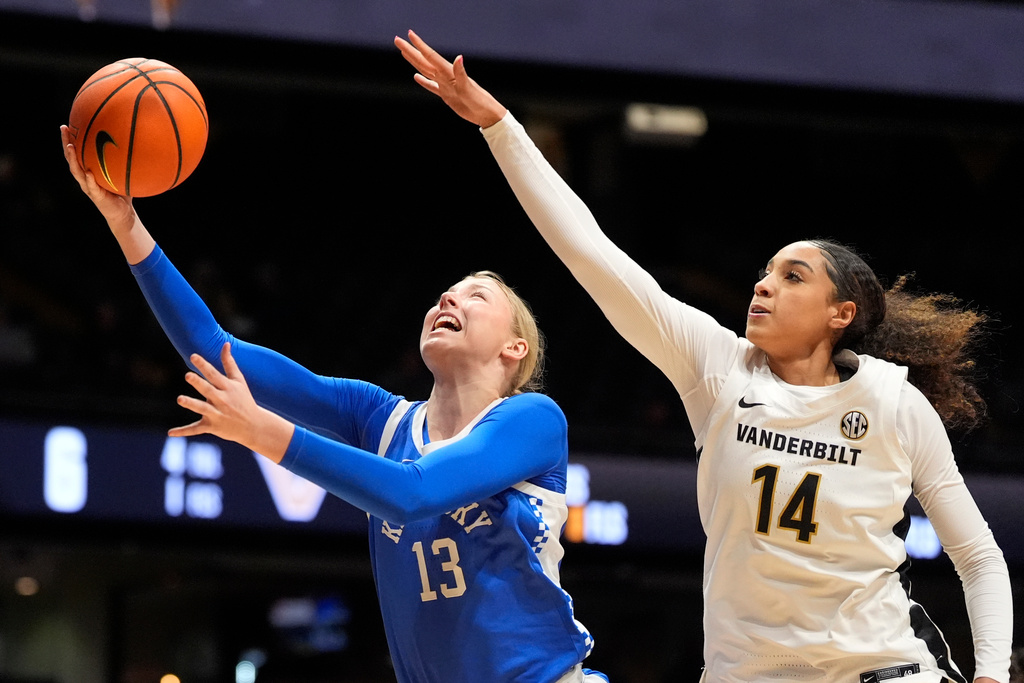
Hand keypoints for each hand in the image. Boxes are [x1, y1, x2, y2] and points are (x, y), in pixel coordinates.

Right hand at [60, 125, 135, 235]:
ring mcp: (89, 187)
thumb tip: (134, 141)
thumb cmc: (122, 191)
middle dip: (66, 143)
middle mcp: (85, 178)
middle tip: (63, 128)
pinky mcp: (97, 197)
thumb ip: (123, 160)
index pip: (77, 153)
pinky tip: (88, 172)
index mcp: (88, 170)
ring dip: (73, 159)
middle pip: (71, 158)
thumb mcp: (122, 173)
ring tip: (70, 146)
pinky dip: (89, 180)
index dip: (70, 139)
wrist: (124, 213)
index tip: (67, 124)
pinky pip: (92, 187)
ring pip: (77, 171)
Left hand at [170, 343, 292, 462]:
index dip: (203, 365)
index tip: (193, 356)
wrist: (253, 425)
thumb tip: (225, 343)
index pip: (213, 374)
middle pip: (207, 390)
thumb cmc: (244, 400)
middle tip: (188, 375)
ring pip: (202, 408)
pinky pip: (196, 429)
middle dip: (198, 383)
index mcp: (227, 387)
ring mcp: (216, 414)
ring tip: (180, 399)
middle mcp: (222, 400)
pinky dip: (183, 431)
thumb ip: (229, 363)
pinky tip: (170, 433)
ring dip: (191, 404)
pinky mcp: (211, 426)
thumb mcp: (239, 381)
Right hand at [395, 29, 506, 127]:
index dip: (419, 45)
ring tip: (404, 52)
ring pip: (425, 70)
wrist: (486, 114)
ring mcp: (445, 85)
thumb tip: (459, 57)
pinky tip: (417, 78)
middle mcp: (445, 76)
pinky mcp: (446, 95)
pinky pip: (431, 86)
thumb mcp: (468, 88)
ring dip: (414, 61)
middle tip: (398, 40)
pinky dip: (423, 81)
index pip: (430, 56)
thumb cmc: (479, 101)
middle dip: (411, 50)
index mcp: (449, 72)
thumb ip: (461, 73)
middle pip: (424, 61)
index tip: (409, 34)